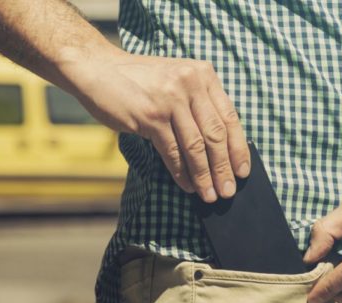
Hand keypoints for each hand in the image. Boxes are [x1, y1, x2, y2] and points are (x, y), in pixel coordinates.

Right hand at [65, 51, 250, 202]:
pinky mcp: (151, 116)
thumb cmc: (140, 80)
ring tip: (210, 194)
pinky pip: (172, 151)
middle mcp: (191, 84)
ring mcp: (171, 99)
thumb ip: (199, 102)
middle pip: (216, 134)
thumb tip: (221, 147)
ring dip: (204, 175)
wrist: (98, 68)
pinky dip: (182, 172)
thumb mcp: (177, 80)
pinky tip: (187, 186)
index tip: (243, 171)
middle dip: (224, 167)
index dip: (238, 148)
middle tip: (228, 191)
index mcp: (203, 74)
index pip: (230, 117)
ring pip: (196, 146)